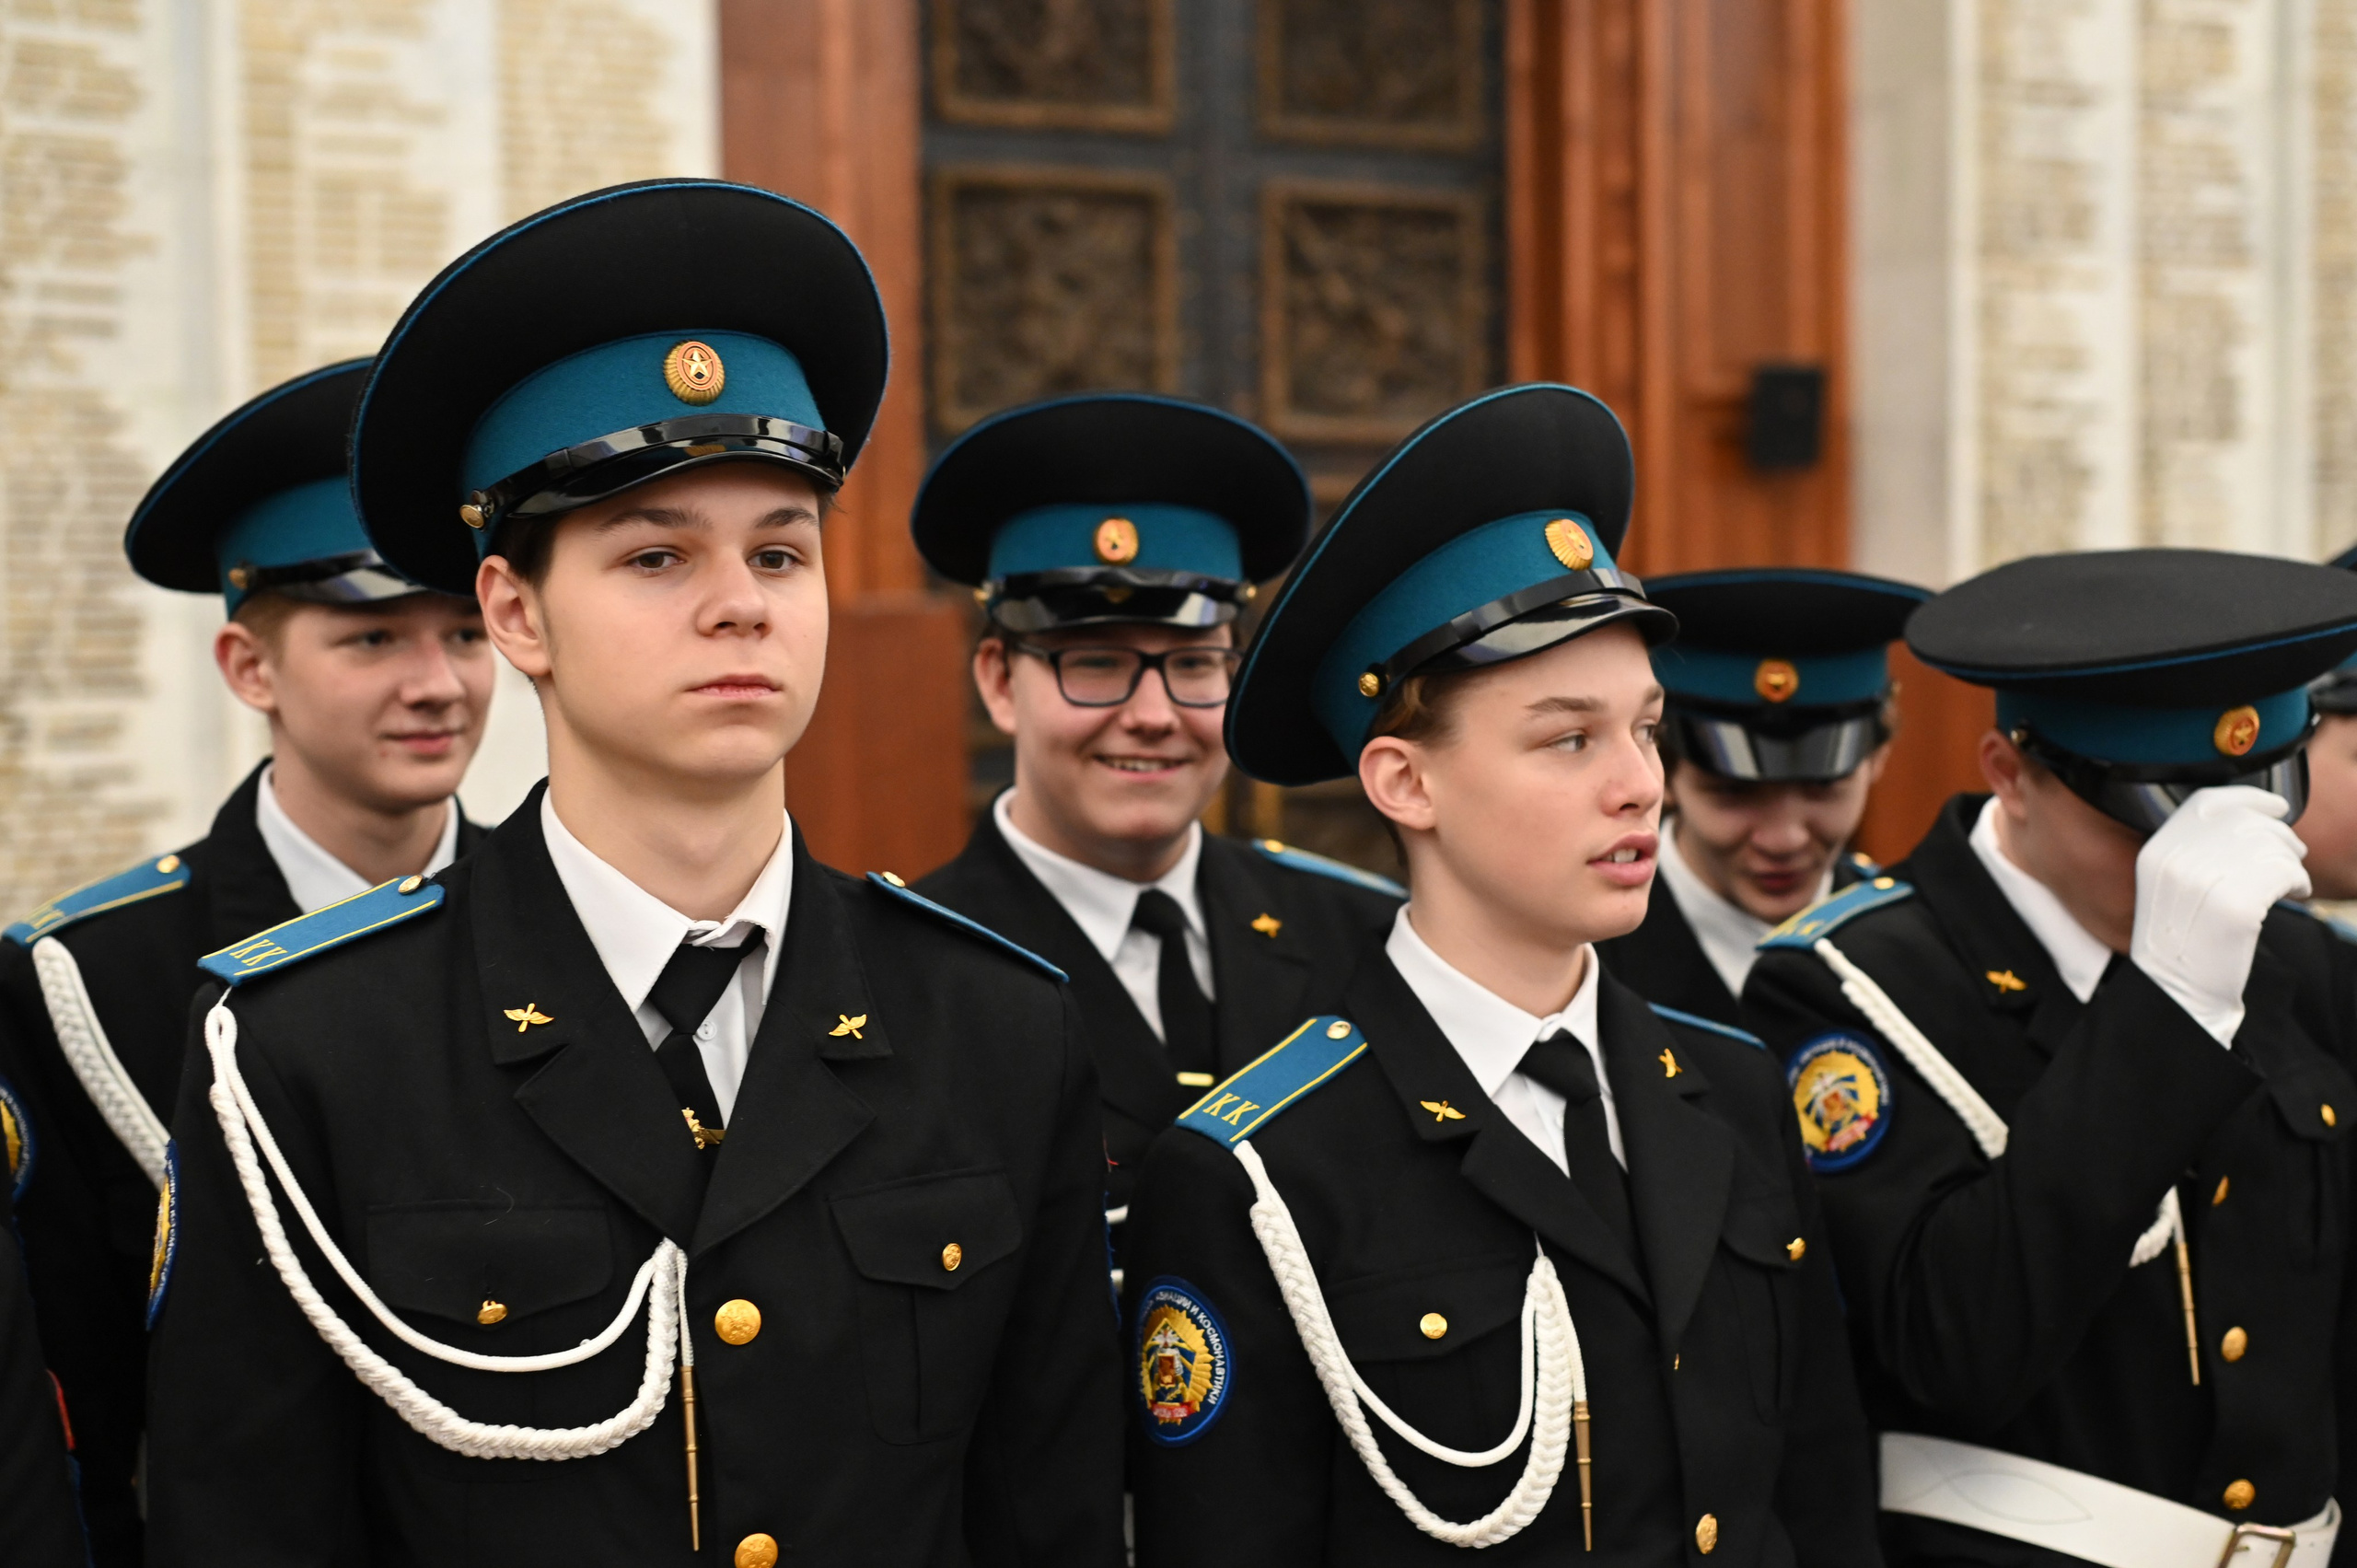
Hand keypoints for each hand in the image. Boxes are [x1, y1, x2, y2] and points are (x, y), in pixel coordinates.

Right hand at [2129, 785, 2309, 1045]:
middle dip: (2279, 835)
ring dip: (2291, 862)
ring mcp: (2206, 881)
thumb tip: (2253, 816)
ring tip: (2288, 883)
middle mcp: (2178, 860)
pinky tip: (2294, 896)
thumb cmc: (2182, 941)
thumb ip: (2196, 849)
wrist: (2177, 991)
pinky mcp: (2237, 906)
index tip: (2276, 806)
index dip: (2248, 798)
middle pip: (2246, 821)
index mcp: (2157, 851)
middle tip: (2290, 857)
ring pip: (2271, 845)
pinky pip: (2285, 873)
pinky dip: (2299, 882)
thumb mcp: (2170, 886)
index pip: (2208, 802)